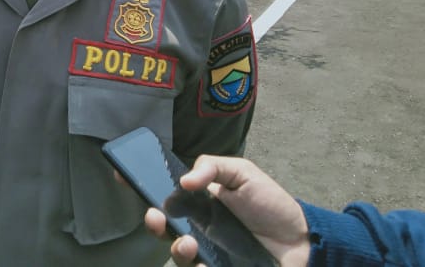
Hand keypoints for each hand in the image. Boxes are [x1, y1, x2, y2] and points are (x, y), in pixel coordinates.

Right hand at [144, 155, 310, 266]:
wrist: (302, 240)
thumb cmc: (270, 204)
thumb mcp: (243, 173)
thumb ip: (213, 167)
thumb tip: (183, 180)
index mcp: (198, 203)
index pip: (163, 195)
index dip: (141, 186)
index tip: (122, 175)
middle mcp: (198, 229)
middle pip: (163, 229)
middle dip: (152, 223)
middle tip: (155, 218)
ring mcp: (208, 254)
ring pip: (178, 256)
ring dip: (175, 251)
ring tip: (188, 244)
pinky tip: (205, 266)